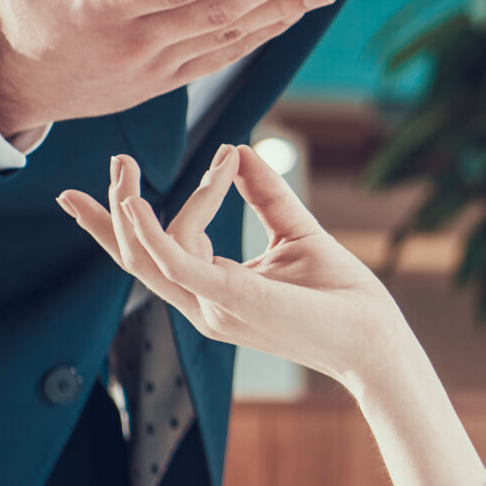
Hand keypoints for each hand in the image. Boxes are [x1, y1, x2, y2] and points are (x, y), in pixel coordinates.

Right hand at [0, 0, 335, 144]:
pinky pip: (222, 56)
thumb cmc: (6, 11)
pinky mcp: (164, 81)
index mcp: (96, 7)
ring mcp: (153, 66)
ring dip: (280, 9)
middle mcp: (132, 40)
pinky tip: (292, 12)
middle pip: (213, 9)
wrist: (3, 90)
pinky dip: (259, 34)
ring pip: (227, 35)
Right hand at [59, 145, 416, 391]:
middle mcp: (204, 303)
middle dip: (110, 214)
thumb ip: (265, 193)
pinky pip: (178, 265)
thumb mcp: (296, 231)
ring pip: (148, 258)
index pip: (152, 257)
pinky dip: (154, 234)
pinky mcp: (232, 299)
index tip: (127, 166)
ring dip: (130, 209)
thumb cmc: (339, 294)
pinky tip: (137, 205)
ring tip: (125, 165)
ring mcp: (213, 305)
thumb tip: (237, 149)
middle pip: (135, 260)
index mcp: (214, 291)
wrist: (375, 335)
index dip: (121, 222)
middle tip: (114, 161)